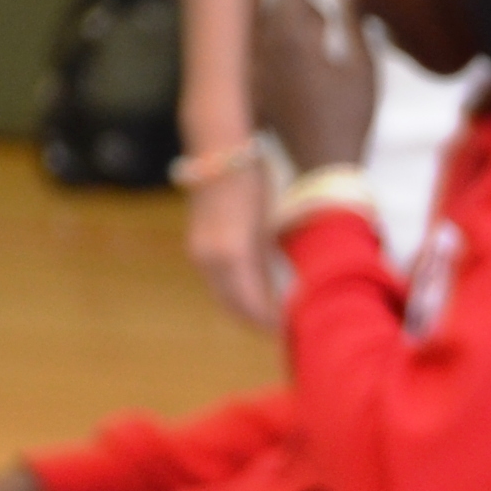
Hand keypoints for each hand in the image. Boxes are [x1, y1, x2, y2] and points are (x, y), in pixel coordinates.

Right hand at [185, 159, 278, 327]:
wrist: (219, 158)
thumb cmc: (253, 188)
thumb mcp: (269, 230)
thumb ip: (269, 266)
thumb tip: (281, 299)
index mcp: (232, 257)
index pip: (253, 305)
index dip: (273, 323)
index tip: (294, 332)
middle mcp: (209, 260)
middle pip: (235, 307)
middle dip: (259, 323)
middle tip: (287, 332)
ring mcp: (199, 254)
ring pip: (224, 297)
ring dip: (247, 311)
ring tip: (275, 319)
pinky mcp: (196, 248)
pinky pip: (217, 282)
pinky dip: (236, 294)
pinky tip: (257, 296)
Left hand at [255, 0, 378, 174]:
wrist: (322, 164)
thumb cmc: (351, 117)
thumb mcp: (363, 69)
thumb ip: (354, 23)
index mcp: (292, 36)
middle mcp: (266, 45)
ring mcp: (257, 65)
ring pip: (265, 21)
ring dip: (285, 10)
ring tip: (313, 14)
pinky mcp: (257, 83)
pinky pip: (262, 47)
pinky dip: (277, 36)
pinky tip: (298, 46)